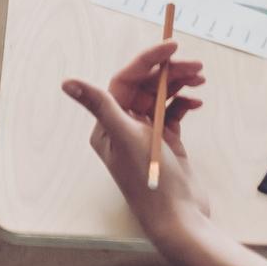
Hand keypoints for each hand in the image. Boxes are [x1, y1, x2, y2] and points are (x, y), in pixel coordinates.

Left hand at [61, 41, 212, 240]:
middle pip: (146, 86)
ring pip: (161, 97)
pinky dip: (185, 104)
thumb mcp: (126, 138)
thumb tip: (66, 81)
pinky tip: (196, 103)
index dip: (148, 60)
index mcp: (107, 126)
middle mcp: (123, 128)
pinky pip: (173, 112)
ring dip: (180, 84)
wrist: (181, 218)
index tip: (171, 47)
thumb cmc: (151, 181)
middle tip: (195, 64)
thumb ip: (100, 105)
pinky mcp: (166, 142)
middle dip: (170, 72)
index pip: (125, 81)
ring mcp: (146, 135)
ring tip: (200, 77)